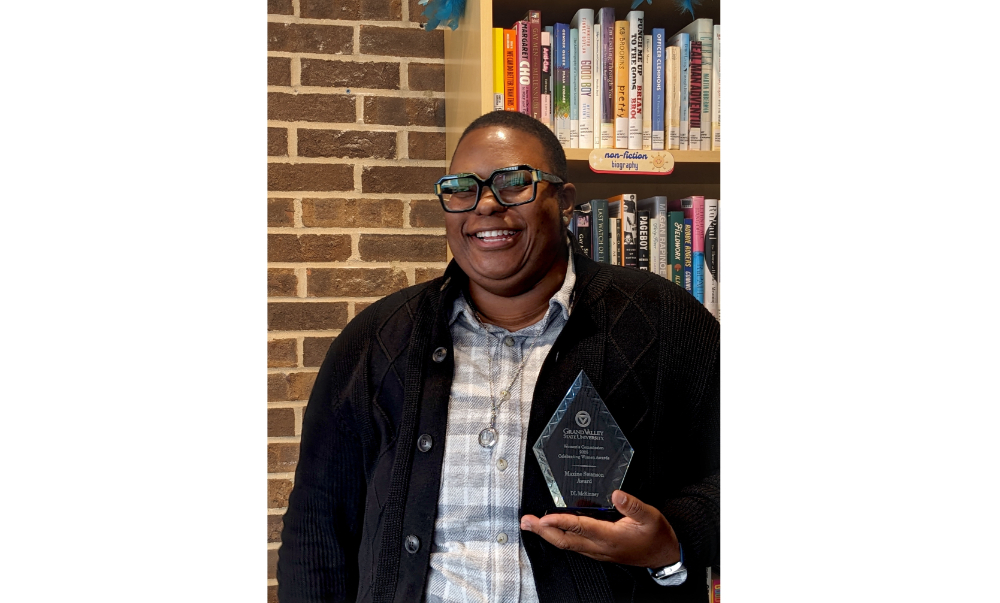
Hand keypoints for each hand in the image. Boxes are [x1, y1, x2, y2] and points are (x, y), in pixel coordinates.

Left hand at [519, 490, 679, 568]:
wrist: (664, 555)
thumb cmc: (656, 535)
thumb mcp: (650, 516)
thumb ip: (633, 505)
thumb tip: (615, 494)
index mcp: (610, 537)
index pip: (580, 527)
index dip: (560, 522)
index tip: (544, 518)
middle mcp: (600, 547)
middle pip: (565, 540)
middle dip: (544, 531)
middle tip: (527, 522)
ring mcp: (598, 551)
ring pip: (568, 544)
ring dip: (548, 535)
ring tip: (533, 525)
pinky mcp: (599, 551)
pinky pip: (574, 545)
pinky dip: (560, 537)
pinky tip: (553, 530)